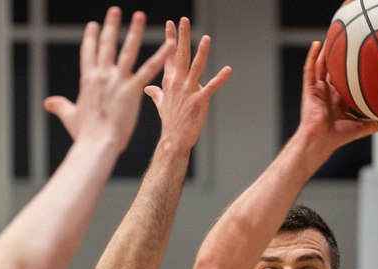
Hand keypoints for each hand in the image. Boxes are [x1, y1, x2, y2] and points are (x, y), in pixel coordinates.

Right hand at [44, 8, 173, 150]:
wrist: (96, 146)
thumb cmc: (84, 135)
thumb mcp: (70, 117)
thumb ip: (60, 106)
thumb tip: (48, 103)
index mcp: (87, 81)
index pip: (88, 53)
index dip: (90, 38)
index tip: (93, 25)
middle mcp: (101, 76)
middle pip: (106, 45)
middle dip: (110, 26)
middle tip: (115, 10)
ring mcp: (117, 81)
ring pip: (128, 51)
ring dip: (134, 32)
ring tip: (139, 16)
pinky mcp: (132, 90)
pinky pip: (148, 70)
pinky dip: (159, 57)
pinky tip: (169, 46)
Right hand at [143, 19, 230, 154]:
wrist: (173, 140)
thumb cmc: (169, 122)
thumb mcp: (160, 104)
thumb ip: (156, 93)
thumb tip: (149, 88)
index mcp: (169, 81)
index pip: (169, 56)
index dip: (170, 39)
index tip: (171, 24)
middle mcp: (177, 83)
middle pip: (181, 55)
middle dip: (182, 37)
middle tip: (184, 20)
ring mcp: (188, 91)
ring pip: (195, 67)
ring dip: (202, 52)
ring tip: (206, 38)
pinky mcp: (198, 101)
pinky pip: (211, 88)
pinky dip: (220, 79)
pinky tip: (228, 69)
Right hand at [295, 39, 377, 152]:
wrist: (321, 140)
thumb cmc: (337, 137)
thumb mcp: (361, 127)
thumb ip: (376, 123)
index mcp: (339, 99)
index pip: (346, 80)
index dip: (351, 69)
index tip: (362, 57)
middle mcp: (328, 92)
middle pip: (334, 69)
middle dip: (339, 56)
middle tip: (348, 41)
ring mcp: (318, 89)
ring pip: (322, 65)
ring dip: (327, 51)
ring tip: (333, 36)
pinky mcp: (309, 89)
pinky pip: (310, 70)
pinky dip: (312, 57)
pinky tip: (317, 44)